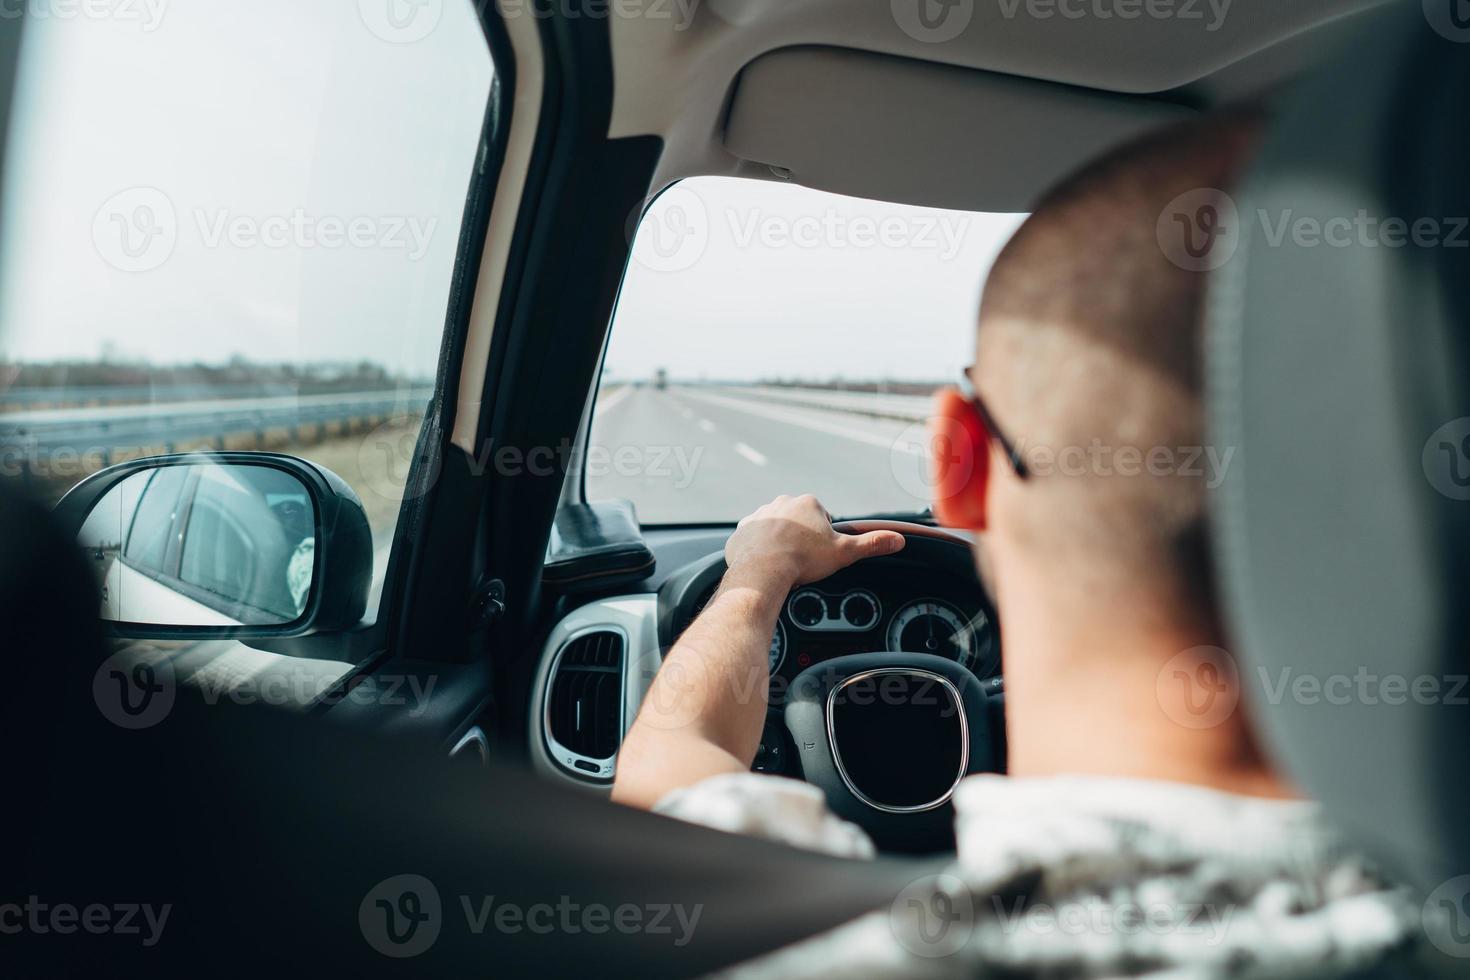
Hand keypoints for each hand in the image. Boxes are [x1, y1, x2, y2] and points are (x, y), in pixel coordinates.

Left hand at [723, 494, 905, 590]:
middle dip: (800, 539)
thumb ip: (871, 544)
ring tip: (784, 565)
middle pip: (797, 521)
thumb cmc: (803, 560)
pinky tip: (765, 564)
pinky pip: (752, 539)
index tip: (820, 553)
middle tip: (803, 561)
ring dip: (779, 543)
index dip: (823, 538)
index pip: (822, 518)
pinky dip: (758, 550)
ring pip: (774, 529)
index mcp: (808, 503)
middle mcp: (781, 503)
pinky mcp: (741, 531)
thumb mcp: (844, 552)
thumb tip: (898, 539)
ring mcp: (759, 516)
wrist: (763, 571)